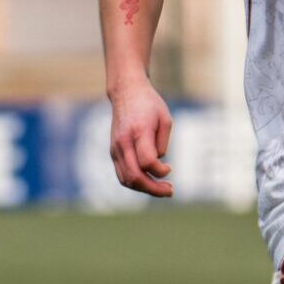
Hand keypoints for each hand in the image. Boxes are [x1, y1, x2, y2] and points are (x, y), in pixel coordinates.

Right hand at [108, 78, 175, 197]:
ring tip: (161, 189)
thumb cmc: (149, 104)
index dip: (160, 171)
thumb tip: (158, 162)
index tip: (170, 168)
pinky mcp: (113, 151)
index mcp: (138, 132)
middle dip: (153, 189)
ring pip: (126, 179)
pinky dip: (135, 183)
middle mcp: (123, 142)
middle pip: (134, 176)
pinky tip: (149, 182)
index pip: (147, 162)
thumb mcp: (165, 118)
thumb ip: (162, 143)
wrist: (126, 92)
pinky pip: (122, 175)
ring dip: (144, 189)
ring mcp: (116, 148)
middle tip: (170, 191)